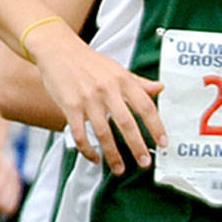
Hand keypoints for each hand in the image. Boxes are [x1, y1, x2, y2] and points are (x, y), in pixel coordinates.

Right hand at [26, 22, 166, 173]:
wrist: (59, 52)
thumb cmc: (91, 62)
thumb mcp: (118, 69)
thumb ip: (138, 82)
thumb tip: (160, 88)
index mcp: (123, 80)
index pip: (145, 106)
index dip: (156, 126)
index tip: (162, 142)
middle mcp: (108, 90)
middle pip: (126, 123)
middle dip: (137, 146)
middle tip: (144, 163)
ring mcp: (88, 100)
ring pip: (103, 133)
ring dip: (113, 155)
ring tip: (120, 169)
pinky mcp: (70, 108)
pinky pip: (80, 135)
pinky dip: (88, 150)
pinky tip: (95, 158)